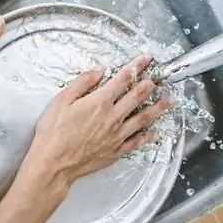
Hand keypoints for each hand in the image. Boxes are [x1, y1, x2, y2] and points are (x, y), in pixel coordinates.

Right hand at [19, 54, 171, 193]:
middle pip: (137, 96)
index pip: (123, 79)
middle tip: (158, 77)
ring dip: (157, 107)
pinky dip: (147, 135)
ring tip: (168, 100)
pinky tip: (153, 132)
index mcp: (99, 101)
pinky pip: (136, 141)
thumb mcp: (62, 100)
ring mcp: (116, 135)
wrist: (54, 163)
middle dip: (150, 84)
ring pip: (143, 118)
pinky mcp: (116, 151)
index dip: (137, 66)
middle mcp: (112, 117)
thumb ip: (82, 82)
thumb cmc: (54, 133)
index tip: (145, 60)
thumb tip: (98, 70)